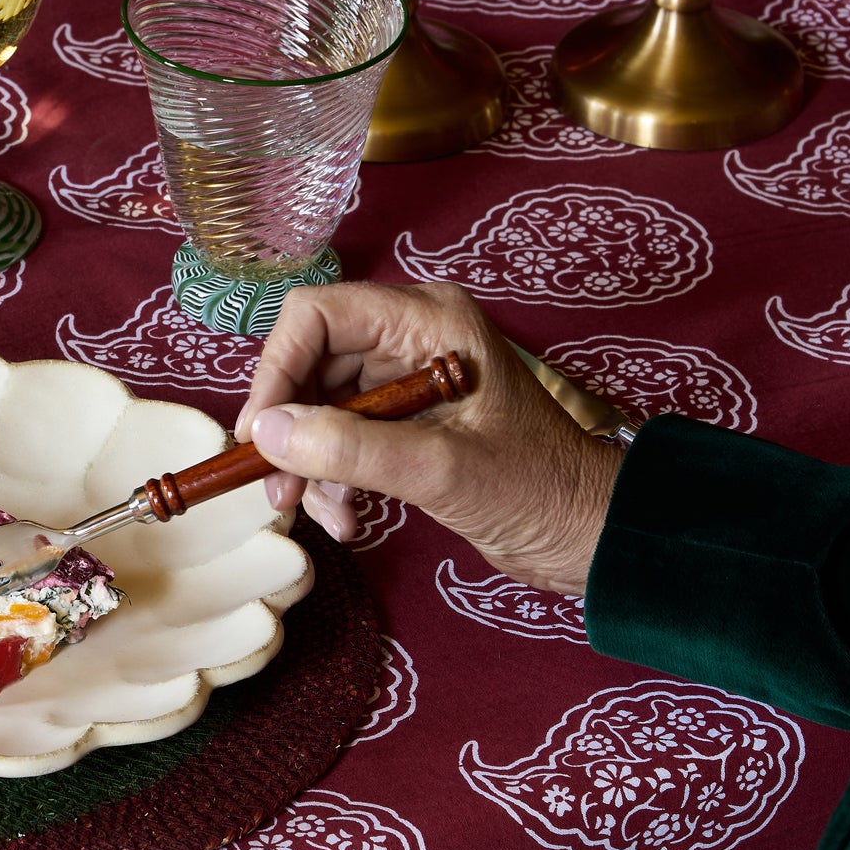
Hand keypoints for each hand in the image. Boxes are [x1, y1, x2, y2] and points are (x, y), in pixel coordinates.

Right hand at [233, 281, 623, 594]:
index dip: (277, 370)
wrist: (587, 533)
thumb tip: (270, 433)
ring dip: (312, 464)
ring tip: (328, 516)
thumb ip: (351, 448)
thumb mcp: (438, 470)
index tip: (262, 436)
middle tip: (279, 490)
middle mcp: (413, 337)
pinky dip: (335, 478)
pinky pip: (343, 436)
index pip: (318, 316)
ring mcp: (408, 379)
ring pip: (320, 406)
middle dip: (292, 430)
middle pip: (311, 362)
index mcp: (429, 321)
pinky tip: (350, 516)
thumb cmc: (537, 491)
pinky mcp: (407, 420)